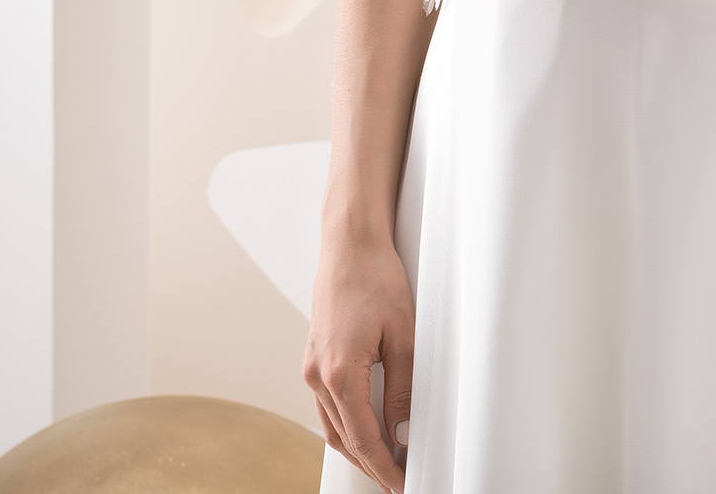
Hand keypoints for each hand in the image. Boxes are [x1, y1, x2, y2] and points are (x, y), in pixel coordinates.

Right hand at [303, 230, 415, 492]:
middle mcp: (317, 376)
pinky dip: (345, 424)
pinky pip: (327, 405)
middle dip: (370, 465)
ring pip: (331, 425)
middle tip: (395, 481)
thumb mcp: (403, 336)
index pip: (363, 439)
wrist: (350, 245)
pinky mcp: (314, 358)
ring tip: (384, 463)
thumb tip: (404, 430)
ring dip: (356, 448)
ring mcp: (311, 367)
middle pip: (343, 439)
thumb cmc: (376, 279)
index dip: (384, 467)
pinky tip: (364, 428)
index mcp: (340, 374)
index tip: (400, 484)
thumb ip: (403, 388)